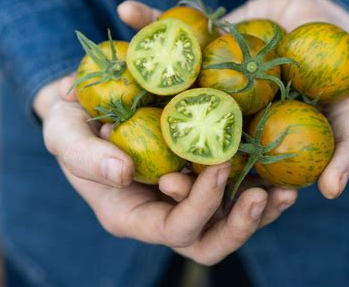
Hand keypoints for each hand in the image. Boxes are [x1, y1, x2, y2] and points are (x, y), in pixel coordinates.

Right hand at [33, 48, 295, 266]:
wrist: (85, 106)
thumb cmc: (70, 121)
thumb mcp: (62, 134)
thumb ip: (84, 156)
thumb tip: (123, 173)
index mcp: (130, 214)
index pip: (173, 228)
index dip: (200, 206)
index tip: (219, 164)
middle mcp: (161, 213)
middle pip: (207, 242)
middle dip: (239, 225)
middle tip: (263, 194)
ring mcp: (182, 198)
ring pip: (227, 224)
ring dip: (259, 212)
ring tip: (285, 190)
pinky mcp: (198, 176)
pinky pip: (232, 193)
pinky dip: (257, 186)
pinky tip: (277, 170)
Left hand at [119, 0, 348, 198]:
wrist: (327, 16)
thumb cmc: (341, 75)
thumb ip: (348, 152)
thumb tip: (333, 191)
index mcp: (244, 147)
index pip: (217, 177)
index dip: (194, 186)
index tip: (172, 186)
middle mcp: (216, 117)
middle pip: (179, 139)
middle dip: (150, 145)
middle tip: (121, 144)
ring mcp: (203, 81)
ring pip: (164, 86)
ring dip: (134, 80)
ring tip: (110, 82)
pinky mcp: (197, 45)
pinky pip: (170, 35)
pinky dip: (149, 20)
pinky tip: (127, 10)